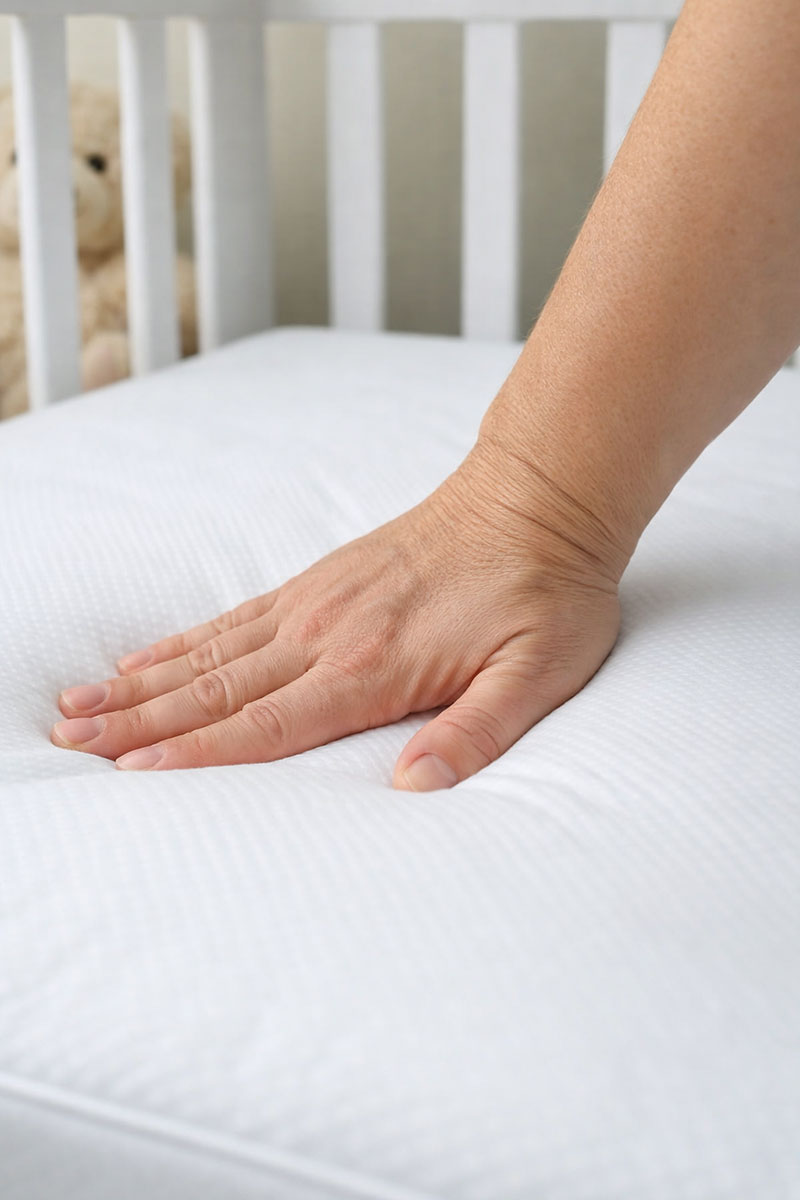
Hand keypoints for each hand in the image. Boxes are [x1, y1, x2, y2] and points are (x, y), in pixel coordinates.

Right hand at [51, 445, 626, 789]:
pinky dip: (182, 640)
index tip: (129, 773)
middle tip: (71, 742)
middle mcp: (326, 634)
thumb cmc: (544, 595)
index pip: (267, 724)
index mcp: (370, 668)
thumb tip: (414, 791)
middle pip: (215, 689)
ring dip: (142, 682)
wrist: (538, 499)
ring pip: (210, 652)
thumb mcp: (536, 674)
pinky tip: (146, 656)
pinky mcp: (319, 581)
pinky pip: (234, 617)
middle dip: (138, 722)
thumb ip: (475, 734)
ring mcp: (315, 602)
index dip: (197, 754)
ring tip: (80, 704)